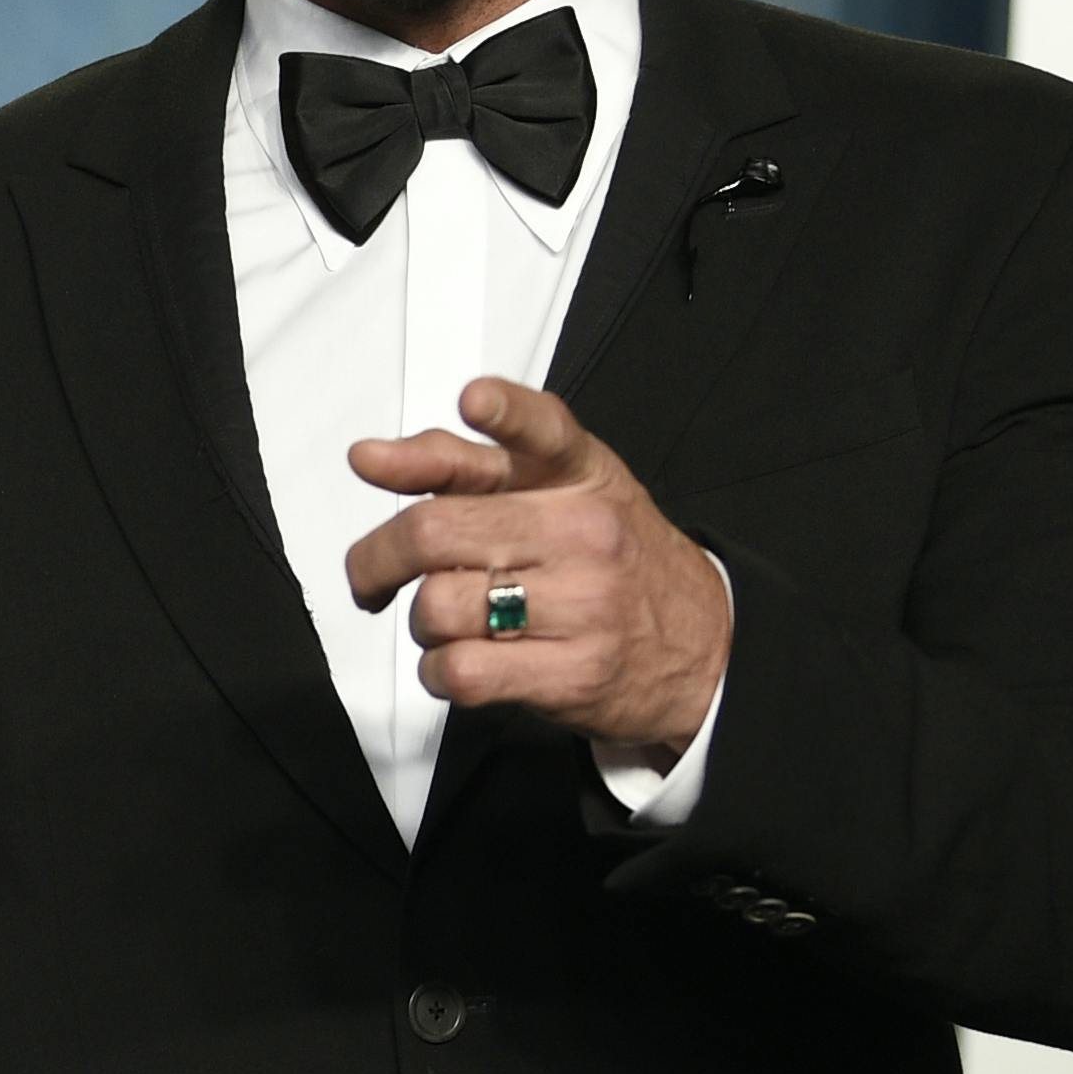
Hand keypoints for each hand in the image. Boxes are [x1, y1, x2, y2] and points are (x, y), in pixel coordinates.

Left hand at [346, 376, 731, 753]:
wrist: (701, 645)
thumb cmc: (611, 560)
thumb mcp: (557, 491)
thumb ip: (459, 464)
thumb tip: (371, 457)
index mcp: (578, 474)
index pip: (543, 428)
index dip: (505, 411)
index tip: (474, 399)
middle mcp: (583, 531)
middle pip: (436, 532)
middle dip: (377, 559)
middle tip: (372, 575)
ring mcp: (583, 604)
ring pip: (438, 607)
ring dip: (419, 623)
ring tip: (447, 622)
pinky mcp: (572, 674)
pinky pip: (461, 671)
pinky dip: (437, 671)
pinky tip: (458, 661)